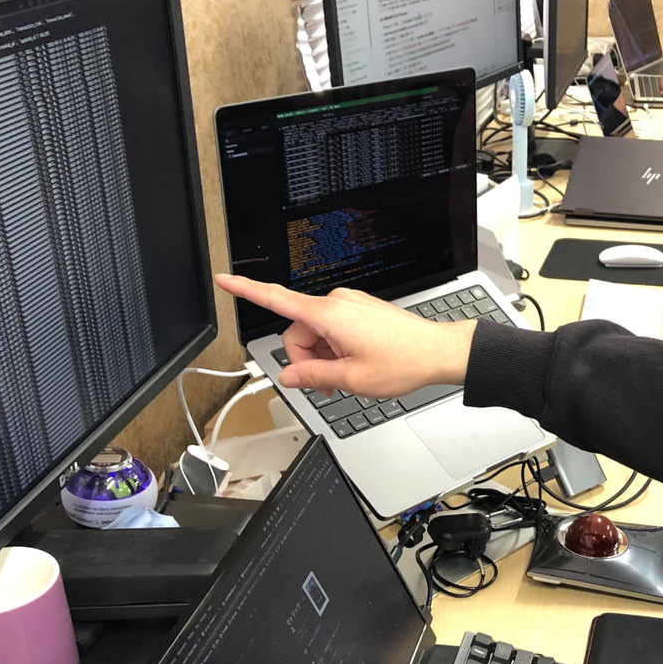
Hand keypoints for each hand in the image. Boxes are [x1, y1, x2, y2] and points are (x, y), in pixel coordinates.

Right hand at [214, 274, 475, 397]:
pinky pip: (333, 331)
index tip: (224, 280)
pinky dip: (335, 351)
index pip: (277, 298)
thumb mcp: (350, 379)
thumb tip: (289, 377)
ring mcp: (349, 306)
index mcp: (329, 315)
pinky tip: (353, 367)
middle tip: (327, 384)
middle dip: (306, 360)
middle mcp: (336, 303)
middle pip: (297, 332)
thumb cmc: (403, 361)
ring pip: (316, 335)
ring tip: (345, 378)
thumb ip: (312, 377)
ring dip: (322, 359)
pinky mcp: (359, 311)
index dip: (246, 290)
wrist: (438, 352)